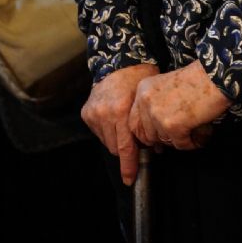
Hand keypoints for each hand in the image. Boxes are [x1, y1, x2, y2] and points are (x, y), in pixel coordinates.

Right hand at [81, 63, 159, 185]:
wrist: (120, 63)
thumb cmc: (139, 80)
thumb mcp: (147, 101)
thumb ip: (149, 125)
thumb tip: (155, 150)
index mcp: (120, 111)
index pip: (125, 148)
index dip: (129, 166)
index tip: (129, 180)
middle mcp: (103, 113)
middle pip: (115, 148)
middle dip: (127, 149)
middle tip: (138, 142)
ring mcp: (93, 113)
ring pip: (106, 142)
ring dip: (117, 140)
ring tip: (126, 128)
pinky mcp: (86, 113)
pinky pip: (98, 133)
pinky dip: (108, 131)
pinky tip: (115, 120)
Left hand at [129, 59, 231, 151]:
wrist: (214, 77)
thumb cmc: (196, 79)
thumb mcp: (165, 86)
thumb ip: (154, 105)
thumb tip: (152, 133)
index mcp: (143, 90)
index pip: (133, 122)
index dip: (146, 132)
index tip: (157, 136)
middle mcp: (146, 102)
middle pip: (147, 135)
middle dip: (163, 138)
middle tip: (179, 135)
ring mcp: (158, 114)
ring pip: (164, 141)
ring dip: (179, 140)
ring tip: (193, 132)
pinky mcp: (173, 126)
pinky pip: (180, 145)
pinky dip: (191, 143)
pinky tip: (200, 135)